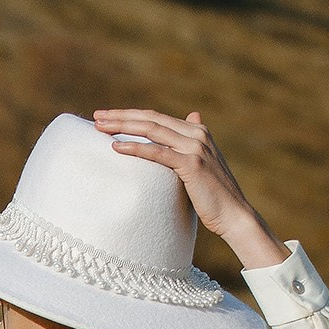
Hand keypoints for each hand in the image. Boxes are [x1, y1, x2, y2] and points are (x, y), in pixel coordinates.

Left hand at [92, 108, 288, 272]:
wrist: (233, 214)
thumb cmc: (212, 194)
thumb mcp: (200, 162)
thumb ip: (191, 142)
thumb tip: (192, 117)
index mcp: (196, 130)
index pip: (155, 117)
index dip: (129, 114)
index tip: (106, 116)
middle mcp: (196, 133)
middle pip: (150, 119)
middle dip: (121, 116)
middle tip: (95, 116)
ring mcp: (195, 147)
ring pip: (151, 130)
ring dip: (123, 126)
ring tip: (99, 127)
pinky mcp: (191, 164)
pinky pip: (158, 152)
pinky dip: (136, 148)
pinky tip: (116, 147)